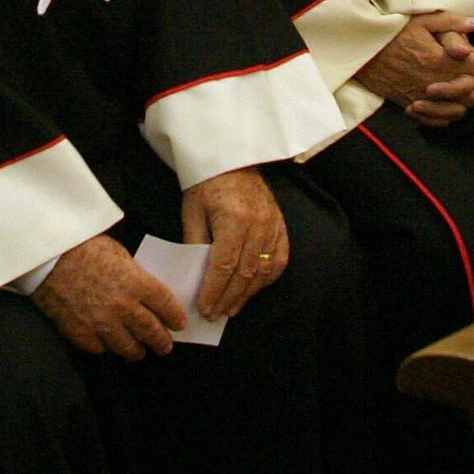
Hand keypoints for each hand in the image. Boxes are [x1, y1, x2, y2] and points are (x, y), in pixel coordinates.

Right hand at [32, 235, 184, 358]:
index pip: (166, 305)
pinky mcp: (81, 333)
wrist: (48, 257)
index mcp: (136, 283)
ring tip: (139, 351)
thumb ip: (134, 276)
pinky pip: (100, 348)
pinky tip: (107, 344)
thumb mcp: (118, 253)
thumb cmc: (83, 246)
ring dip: (136, 350)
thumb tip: (144, 291)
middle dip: (161, 341)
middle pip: (150, 331)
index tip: (179, 323)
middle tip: (165, 346)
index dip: (175, 317)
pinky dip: (106, 347)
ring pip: (127, 347)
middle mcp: (123, 307)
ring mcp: (102, 323)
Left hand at [180, 168, 289, 319]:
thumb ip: (195, 244)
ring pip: (263, 271)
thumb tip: (195, 278)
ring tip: (232, 308)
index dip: (214, 291)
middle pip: (245, 273)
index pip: (224, 266)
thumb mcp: (192, 212)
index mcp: (233, 219)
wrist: (231, 158)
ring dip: (247, 294)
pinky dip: (267, 279)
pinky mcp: (280, 225)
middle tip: (215, 315)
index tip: (204, 308)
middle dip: (228, 298)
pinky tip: (254, 289)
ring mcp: (273, 225)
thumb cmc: (206, 184)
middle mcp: (258, 224)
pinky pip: (279, 259)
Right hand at [352, 13, 473, 125]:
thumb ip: (451, 21)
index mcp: (440, 59)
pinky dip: (445, 115)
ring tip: (463, 92)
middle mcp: (435, 81)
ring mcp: (422, 96)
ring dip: (464, 102)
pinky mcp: (409, 105)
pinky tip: (445, 106)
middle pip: (472, 93)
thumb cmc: (391, 32)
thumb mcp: (421, 19)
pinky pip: (436, 119)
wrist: (361, 51)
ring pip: (457, 110)